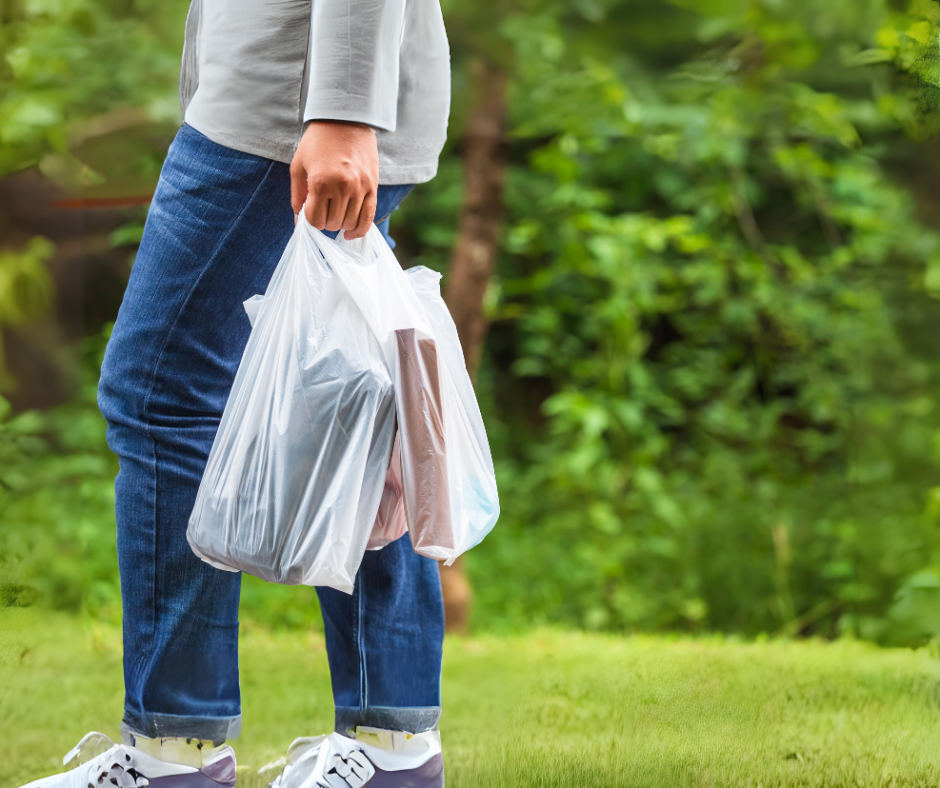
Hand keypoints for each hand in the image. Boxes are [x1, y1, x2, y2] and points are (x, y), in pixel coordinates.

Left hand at [290, 121, 378, 239]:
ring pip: (350, 223)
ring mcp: (360, 188)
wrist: (346, 119)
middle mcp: (342, 187)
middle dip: (325, 221)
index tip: (310, 212)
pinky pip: (368, 218)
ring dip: (340, 224)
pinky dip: (359, 230)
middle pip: (333, 223)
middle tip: (322, 209)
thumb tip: (299, 222)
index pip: (315, 220)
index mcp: (321, 182)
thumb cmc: (318, 141)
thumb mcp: (299, 166)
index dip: (310, 221)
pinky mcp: (373, 187)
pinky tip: (350, 234)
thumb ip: (297, 196)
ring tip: (335, 214)